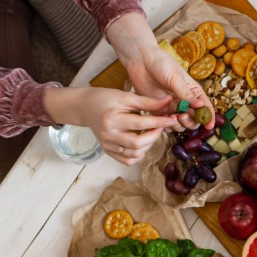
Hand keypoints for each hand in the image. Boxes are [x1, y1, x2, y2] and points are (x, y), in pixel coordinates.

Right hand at [44, 86, 176, 165]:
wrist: (84, 107)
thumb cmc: (105, 98)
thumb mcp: (125, 96)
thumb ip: (147, 101)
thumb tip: (168, 102)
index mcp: (112, 119)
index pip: (141, 123)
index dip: (159, 122)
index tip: (172, 119)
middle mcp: (108, 135)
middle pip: (138, 143)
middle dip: (154, 136)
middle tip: (161, 127)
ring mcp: (107, 145)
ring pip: (134, 154)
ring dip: (148, 145)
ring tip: (151, 133)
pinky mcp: (107, 151)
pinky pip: (127, 160)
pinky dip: (139, 154)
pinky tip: (142, 143)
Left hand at [105, 13, 214, 130]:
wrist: (141, 61)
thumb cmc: (162, 64)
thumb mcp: (176, 79)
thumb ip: (186, 94)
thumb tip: (200, 106)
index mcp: (193, 92)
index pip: (205, 107)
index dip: (208, 117)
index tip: (209, 126)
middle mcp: (184, 101)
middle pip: (194, 119)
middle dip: (191, 121)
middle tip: (182, 116)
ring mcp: (172, 107)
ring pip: (180, 124)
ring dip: (179, 125)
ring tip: (172, 117)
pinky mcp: (159, 110)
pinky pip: (166, 123)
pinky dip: (166, 125)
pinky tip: (163, 120)